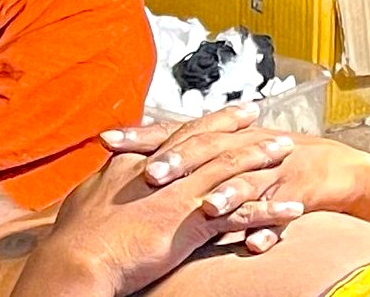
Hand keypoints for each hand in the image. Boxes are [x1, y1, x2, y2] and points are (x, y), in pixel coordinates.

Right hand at [47, 136, 302, 295]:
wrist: (79, 256)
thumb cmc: (76, 235)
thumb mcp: (88, 196)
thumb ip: (106, 180)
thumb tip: (109, 170)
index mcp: (136, 163)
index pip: (176, 135)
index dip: (202, 123)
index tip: (222, 112)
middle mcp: (161, 171)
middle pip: (206, 143)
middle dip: (235, 128)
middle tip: (259, 115)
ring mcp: (178, 194)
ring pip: (229, 170)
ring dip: (260, 159)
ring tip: (286, 150)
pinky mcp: (192, 223)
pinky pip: (242, 215)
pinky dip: (270, 211)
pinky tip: (293, 210)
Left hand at [100, 103, 369, 251]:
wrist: (322, 163)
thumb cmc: (253, 158)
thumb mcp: (210, 155)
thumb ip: (170, 157)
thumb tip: (117, 162)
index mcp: (209, 139)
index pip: (168, 133)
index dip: (138, 135)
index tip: (106, 141)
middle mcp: (233, 149)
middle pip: (202, 151)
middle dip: (177, 162)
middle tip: (150, 174)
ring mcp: (265, 170)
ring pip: (244, 183)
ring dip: (225, 196)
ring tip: (206, 209)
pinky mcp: (294, 194)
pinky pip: (281, 215)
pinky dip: (268, 227)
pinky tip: (255, 244)